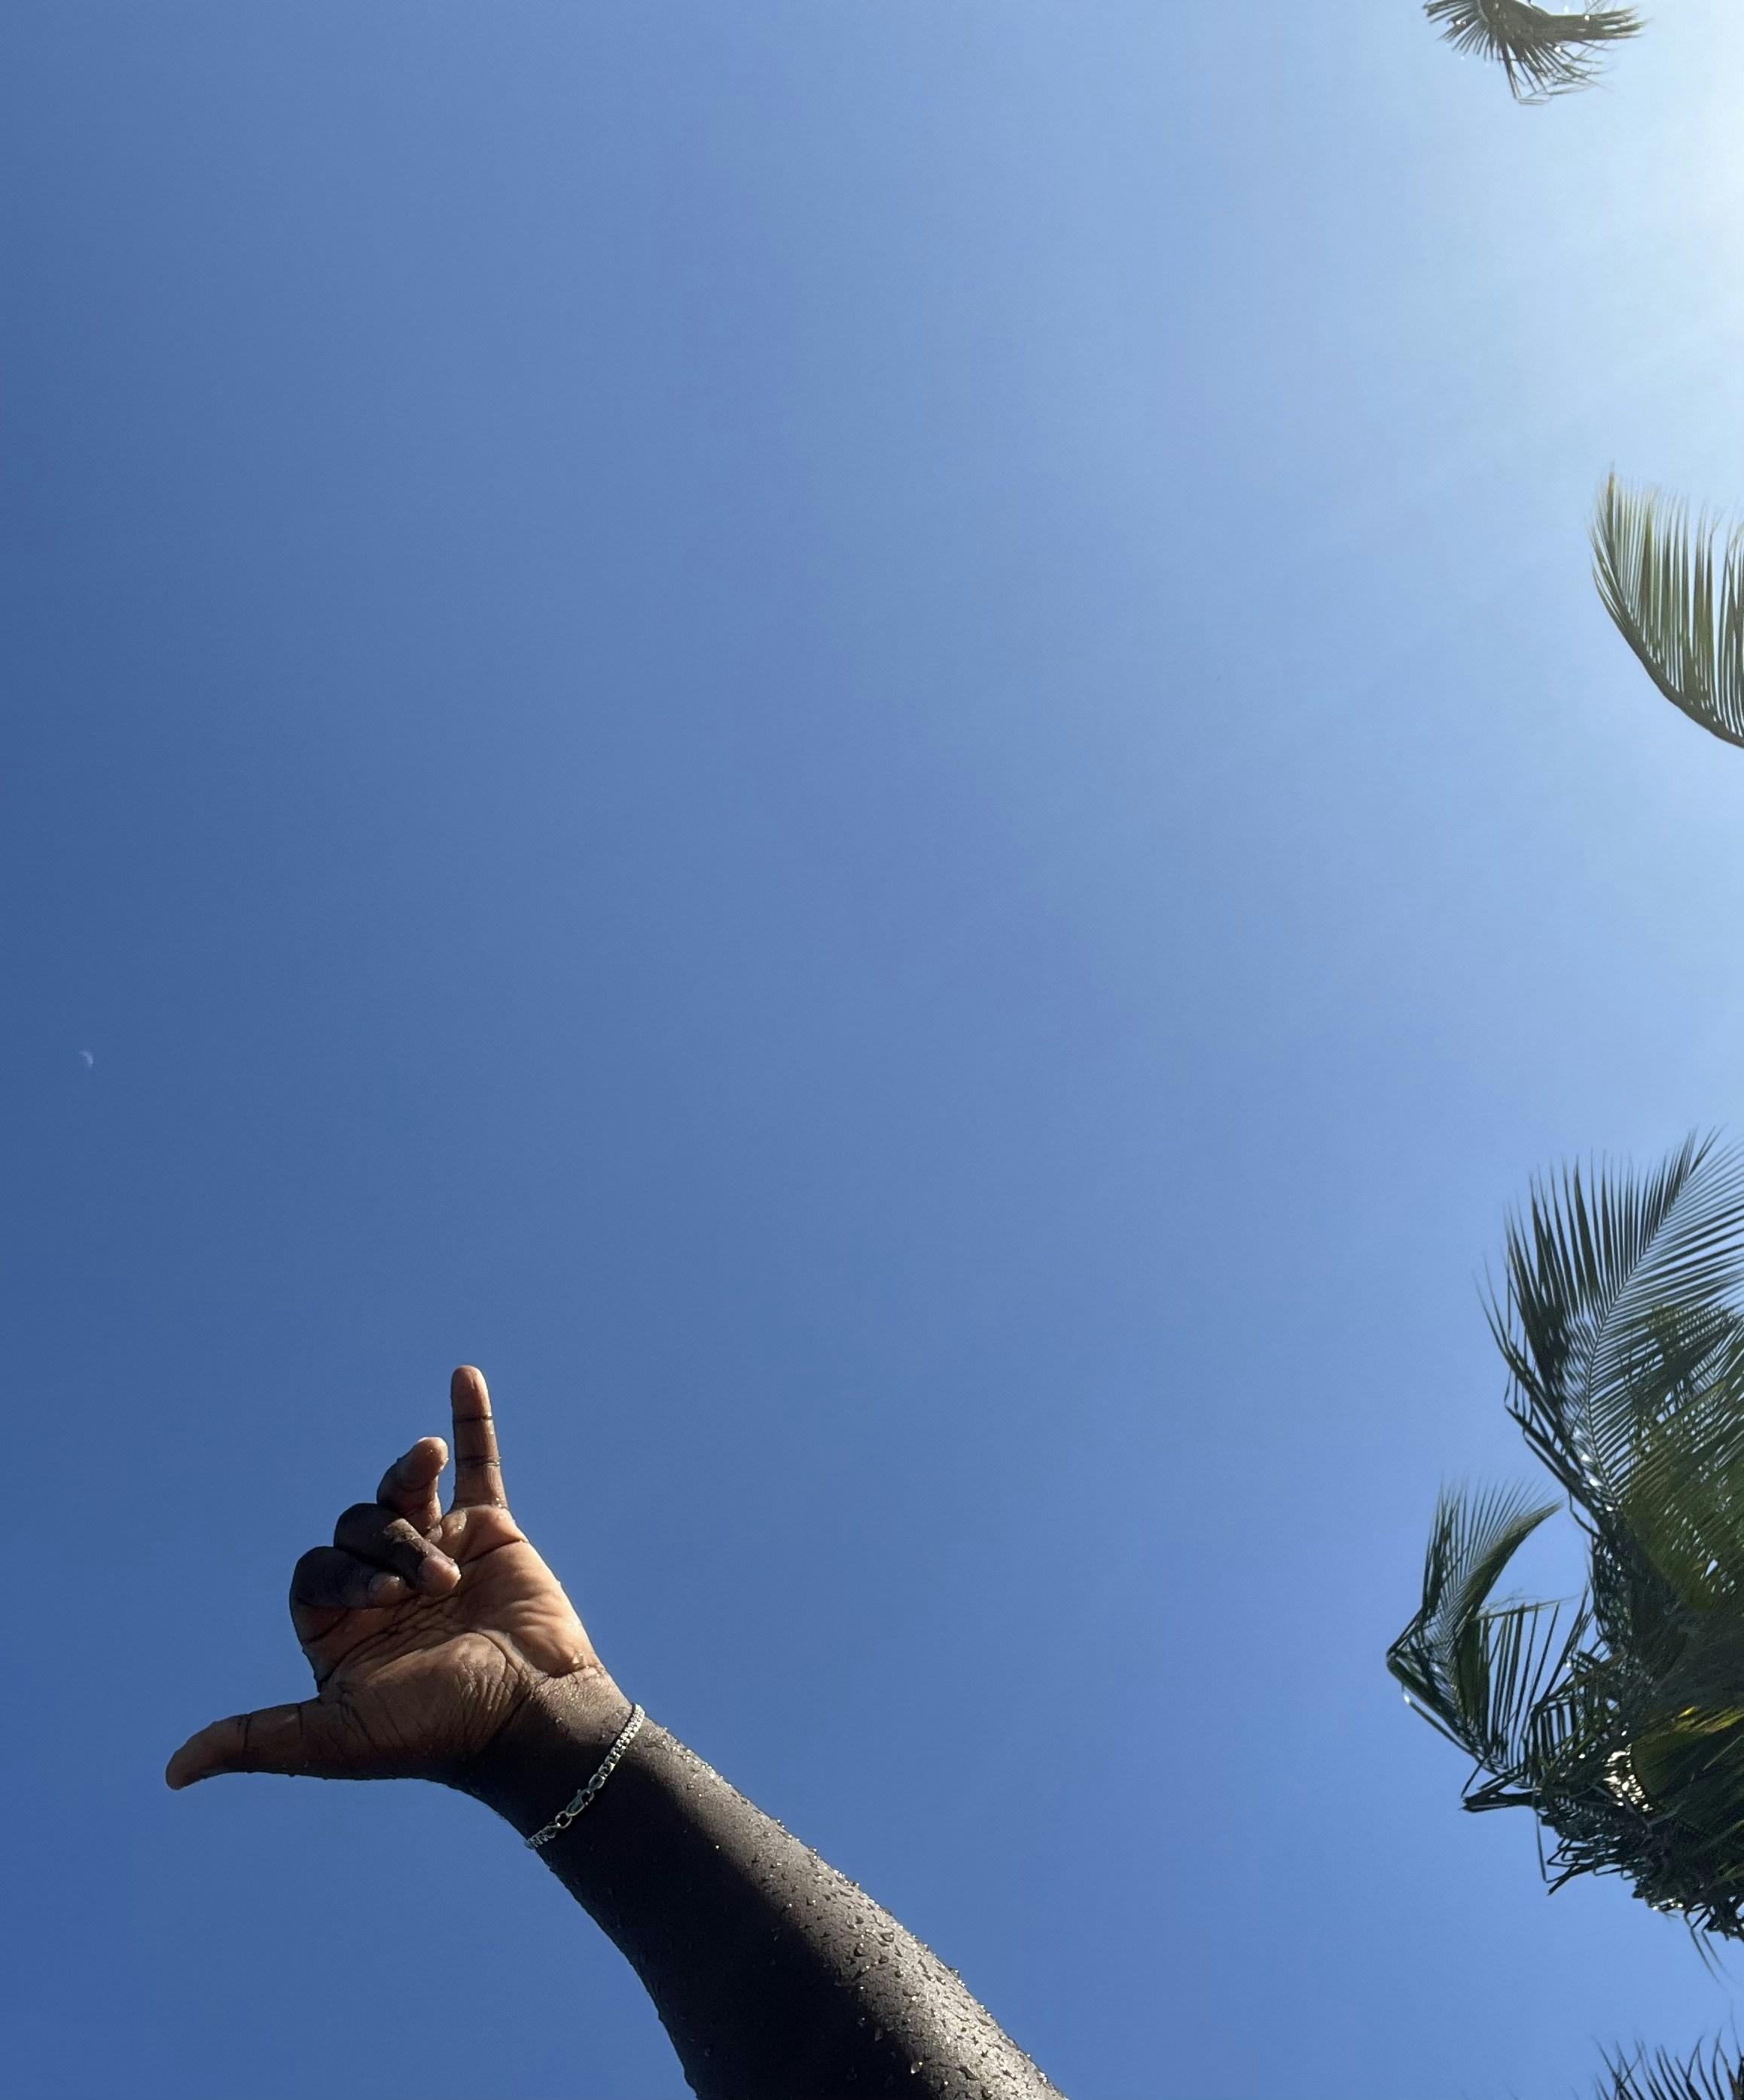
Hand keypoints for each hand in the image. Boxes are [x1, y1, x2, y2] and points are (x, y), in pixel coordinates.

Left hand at [167, 1366, 618, 1791]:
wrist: (533, 1713)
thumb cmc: (436, 1731)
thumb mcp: (338, 1737)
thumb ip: (259, 1738)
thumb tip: (171, 1773)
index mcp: (344, 1632)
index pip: (315, 1570)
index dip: (342, 1573)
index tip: (385, 1599)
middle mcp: (385, 1588)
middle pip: (359, 1527)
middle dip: (391, 1547)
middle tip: (432, 1586)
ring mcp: (439, 1550)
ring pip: (404, 1493)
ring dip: (410, 1479)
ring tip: (429, 1466)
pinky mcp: (490, 1532)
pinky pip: (477, 1465)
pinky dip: (469, 1421)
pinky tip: (463, 1375)